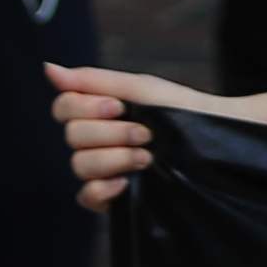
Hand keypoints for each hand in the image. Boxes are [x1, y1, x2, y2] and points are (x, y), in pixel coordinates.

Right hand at [45, 64, 198, 210]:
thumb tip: (47, 68)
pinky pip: (87, 197)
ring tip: (148, 155)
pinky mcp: (116, 198)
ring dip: (114, 157)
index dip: (84, 107)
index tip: (118, 106)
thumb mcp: (141, 89)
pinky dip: (102, 189)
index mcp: (98, 113)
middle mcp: (96, 142)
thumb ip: (94, 81)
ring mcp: (104, 171)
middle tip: (145, 133)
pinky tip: (127, 181)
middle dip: (110, 133)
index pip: (64, 109)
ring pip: (80, 165)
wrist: (219, 139)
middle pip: (72, 137)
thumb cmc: (182, 110)